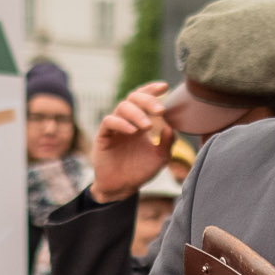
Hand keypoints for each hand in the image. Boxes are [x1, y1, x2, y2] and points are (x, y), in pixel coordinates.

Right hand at [91, 82, 173, 201]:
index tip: (165, 87)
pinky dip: (121, 123)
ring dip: (136, 113)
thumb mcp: (160, 157)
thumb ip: (168, 142)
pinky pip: (109, 121)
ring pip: (122, 107)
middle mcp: (127, 120)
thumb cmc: (140, 170)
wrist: (122, 187)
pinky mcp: (103, 136)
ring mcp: (114, 127)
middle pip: (133, 98)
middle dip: (147, 100)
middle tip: (160, 110)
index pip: (144, 98)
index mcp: (140, 121)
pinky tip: (132, 131)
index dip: (152, 90)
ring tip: (148, 126)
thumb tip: (171, 126)